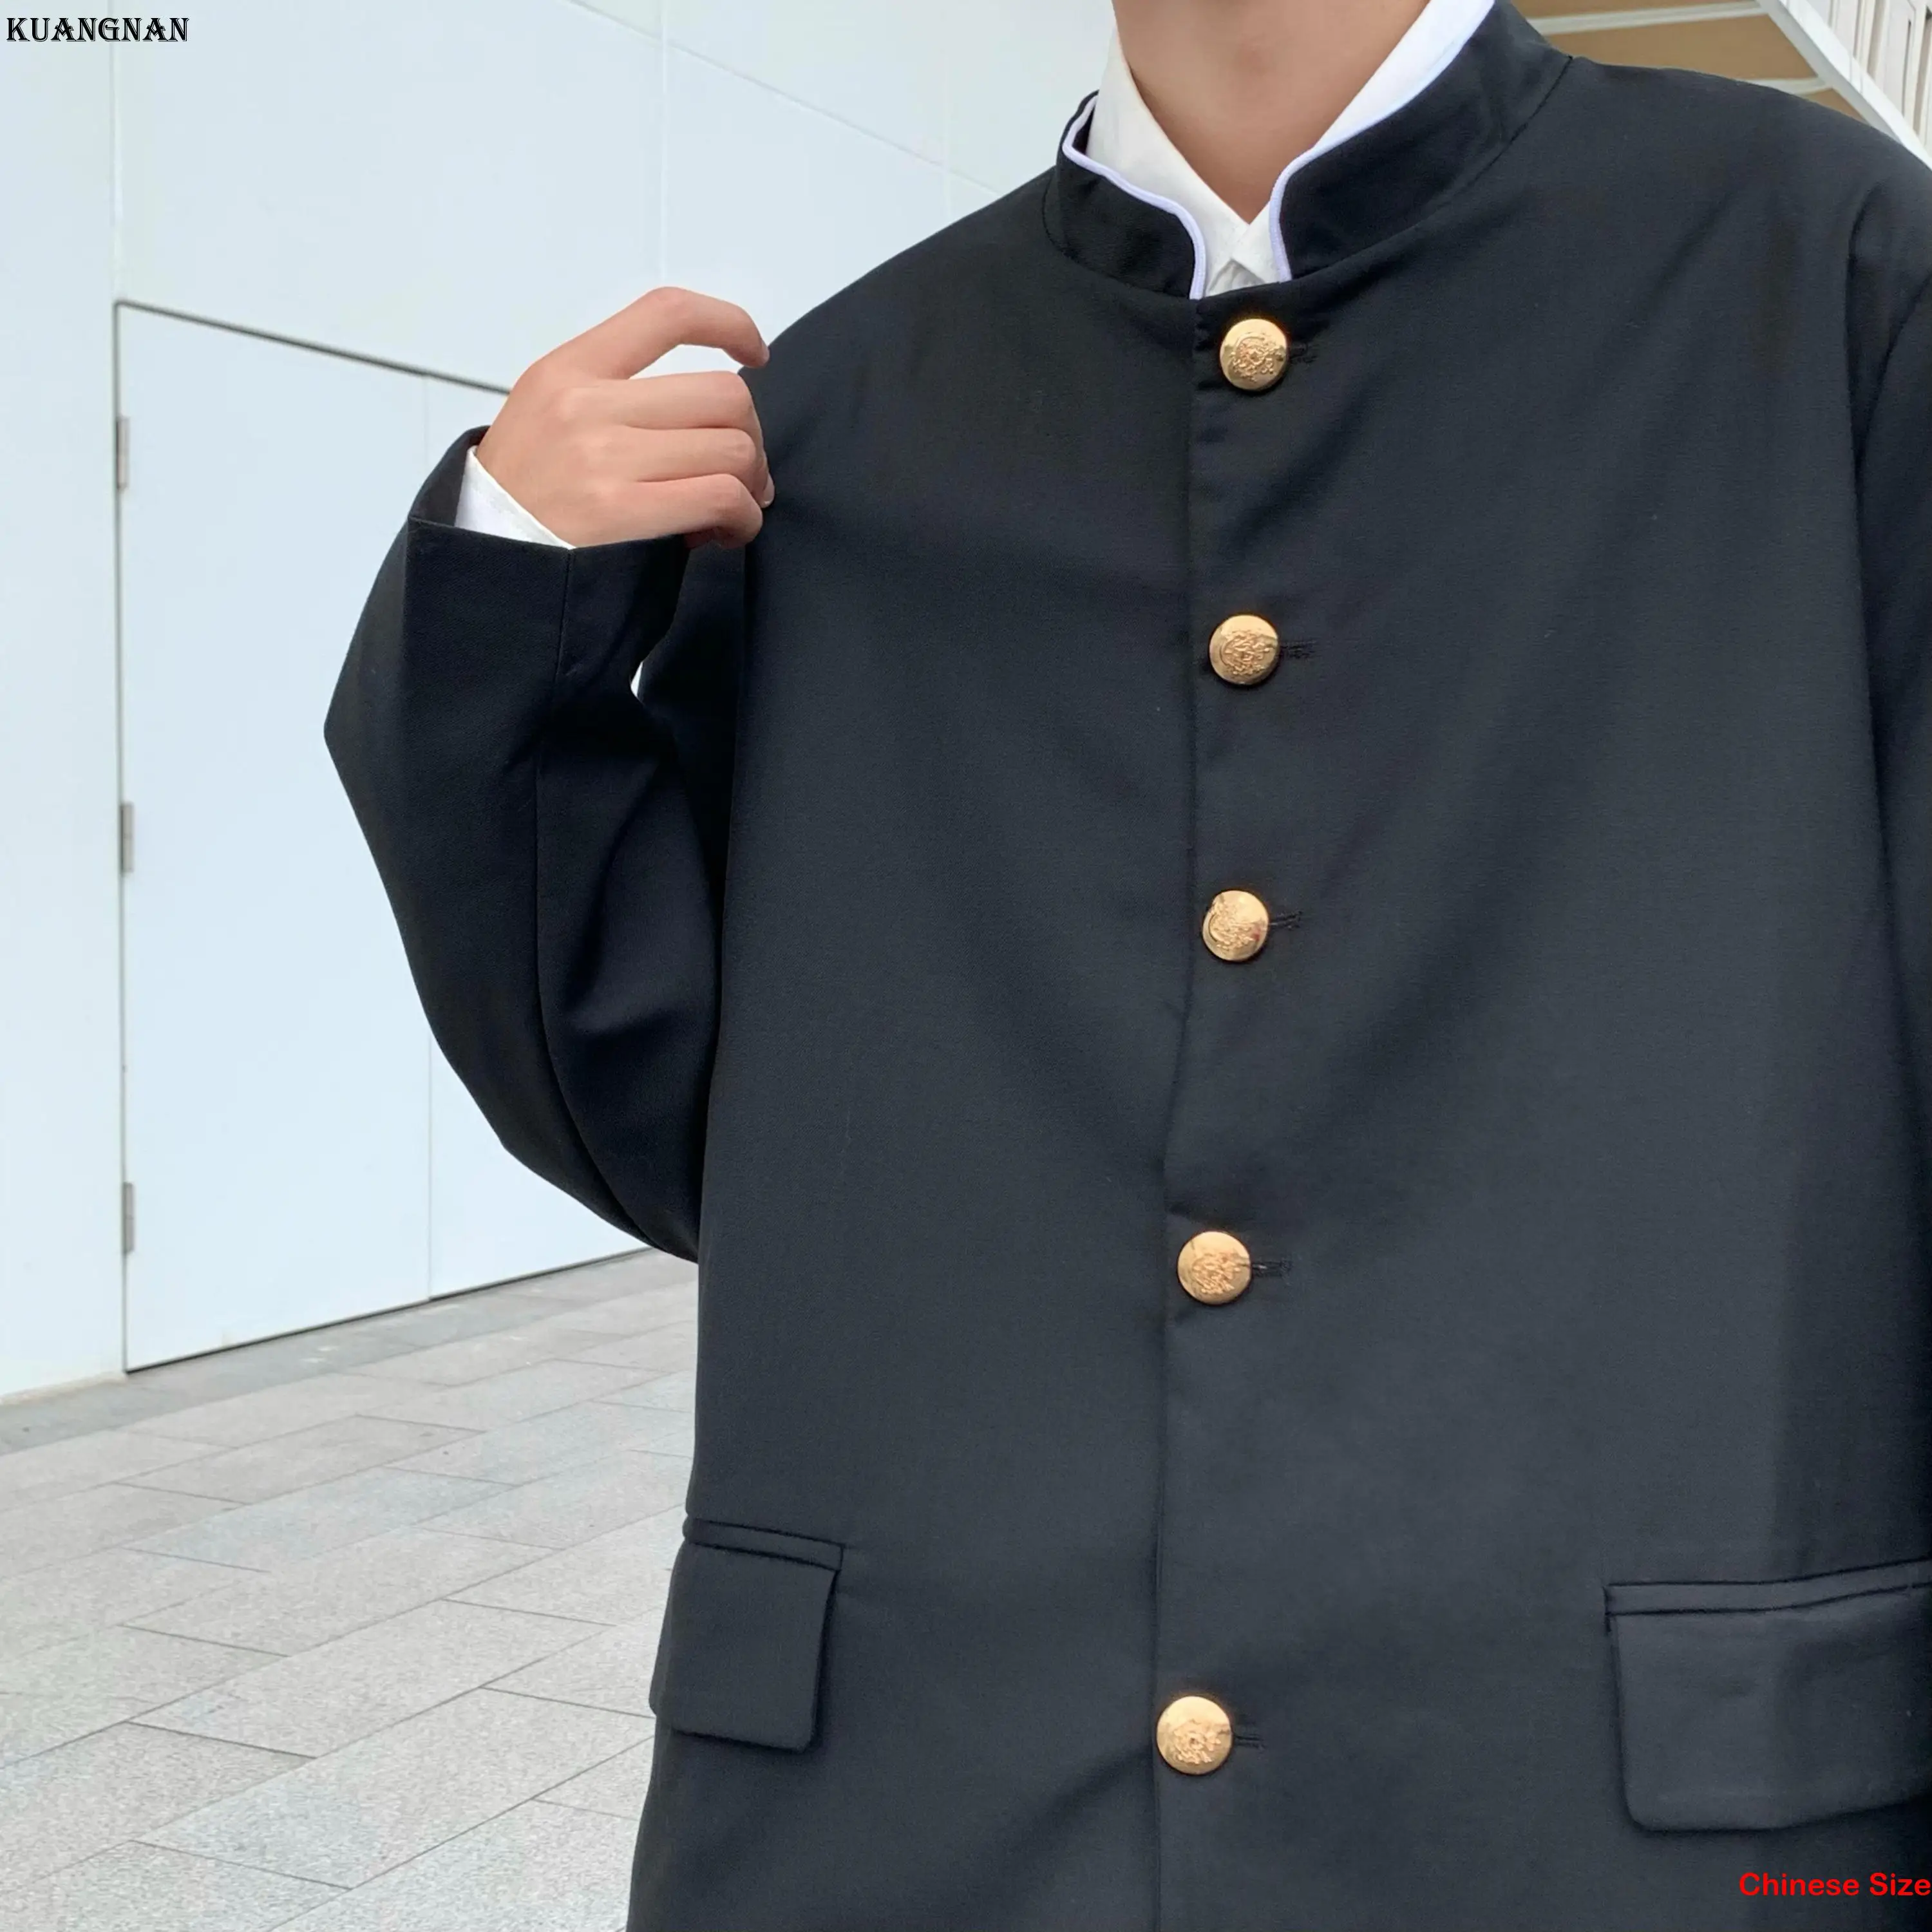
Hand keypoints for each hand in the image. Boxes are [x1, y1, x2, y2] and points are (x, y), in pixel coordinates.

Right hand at [475, 287, 773, 549]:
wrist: (481, 556)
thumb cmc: (522, 493)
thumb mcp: (547, 413)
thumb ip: (618, 395)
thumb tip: (711, 416)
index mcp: (569, 368)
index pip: (668, 313)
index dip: (729, 323)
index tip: (753, 353)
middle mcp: (586, 403)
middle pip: (724, 395)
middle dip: (751, 437)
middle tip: (742, 472)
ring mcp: (603, 457)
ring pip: (733, 449)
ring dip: (750, 484)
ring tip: (731, 508)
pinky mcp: (619, 512)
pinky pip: (722, 497)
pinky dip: (743, 518)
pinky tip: (726, 531)